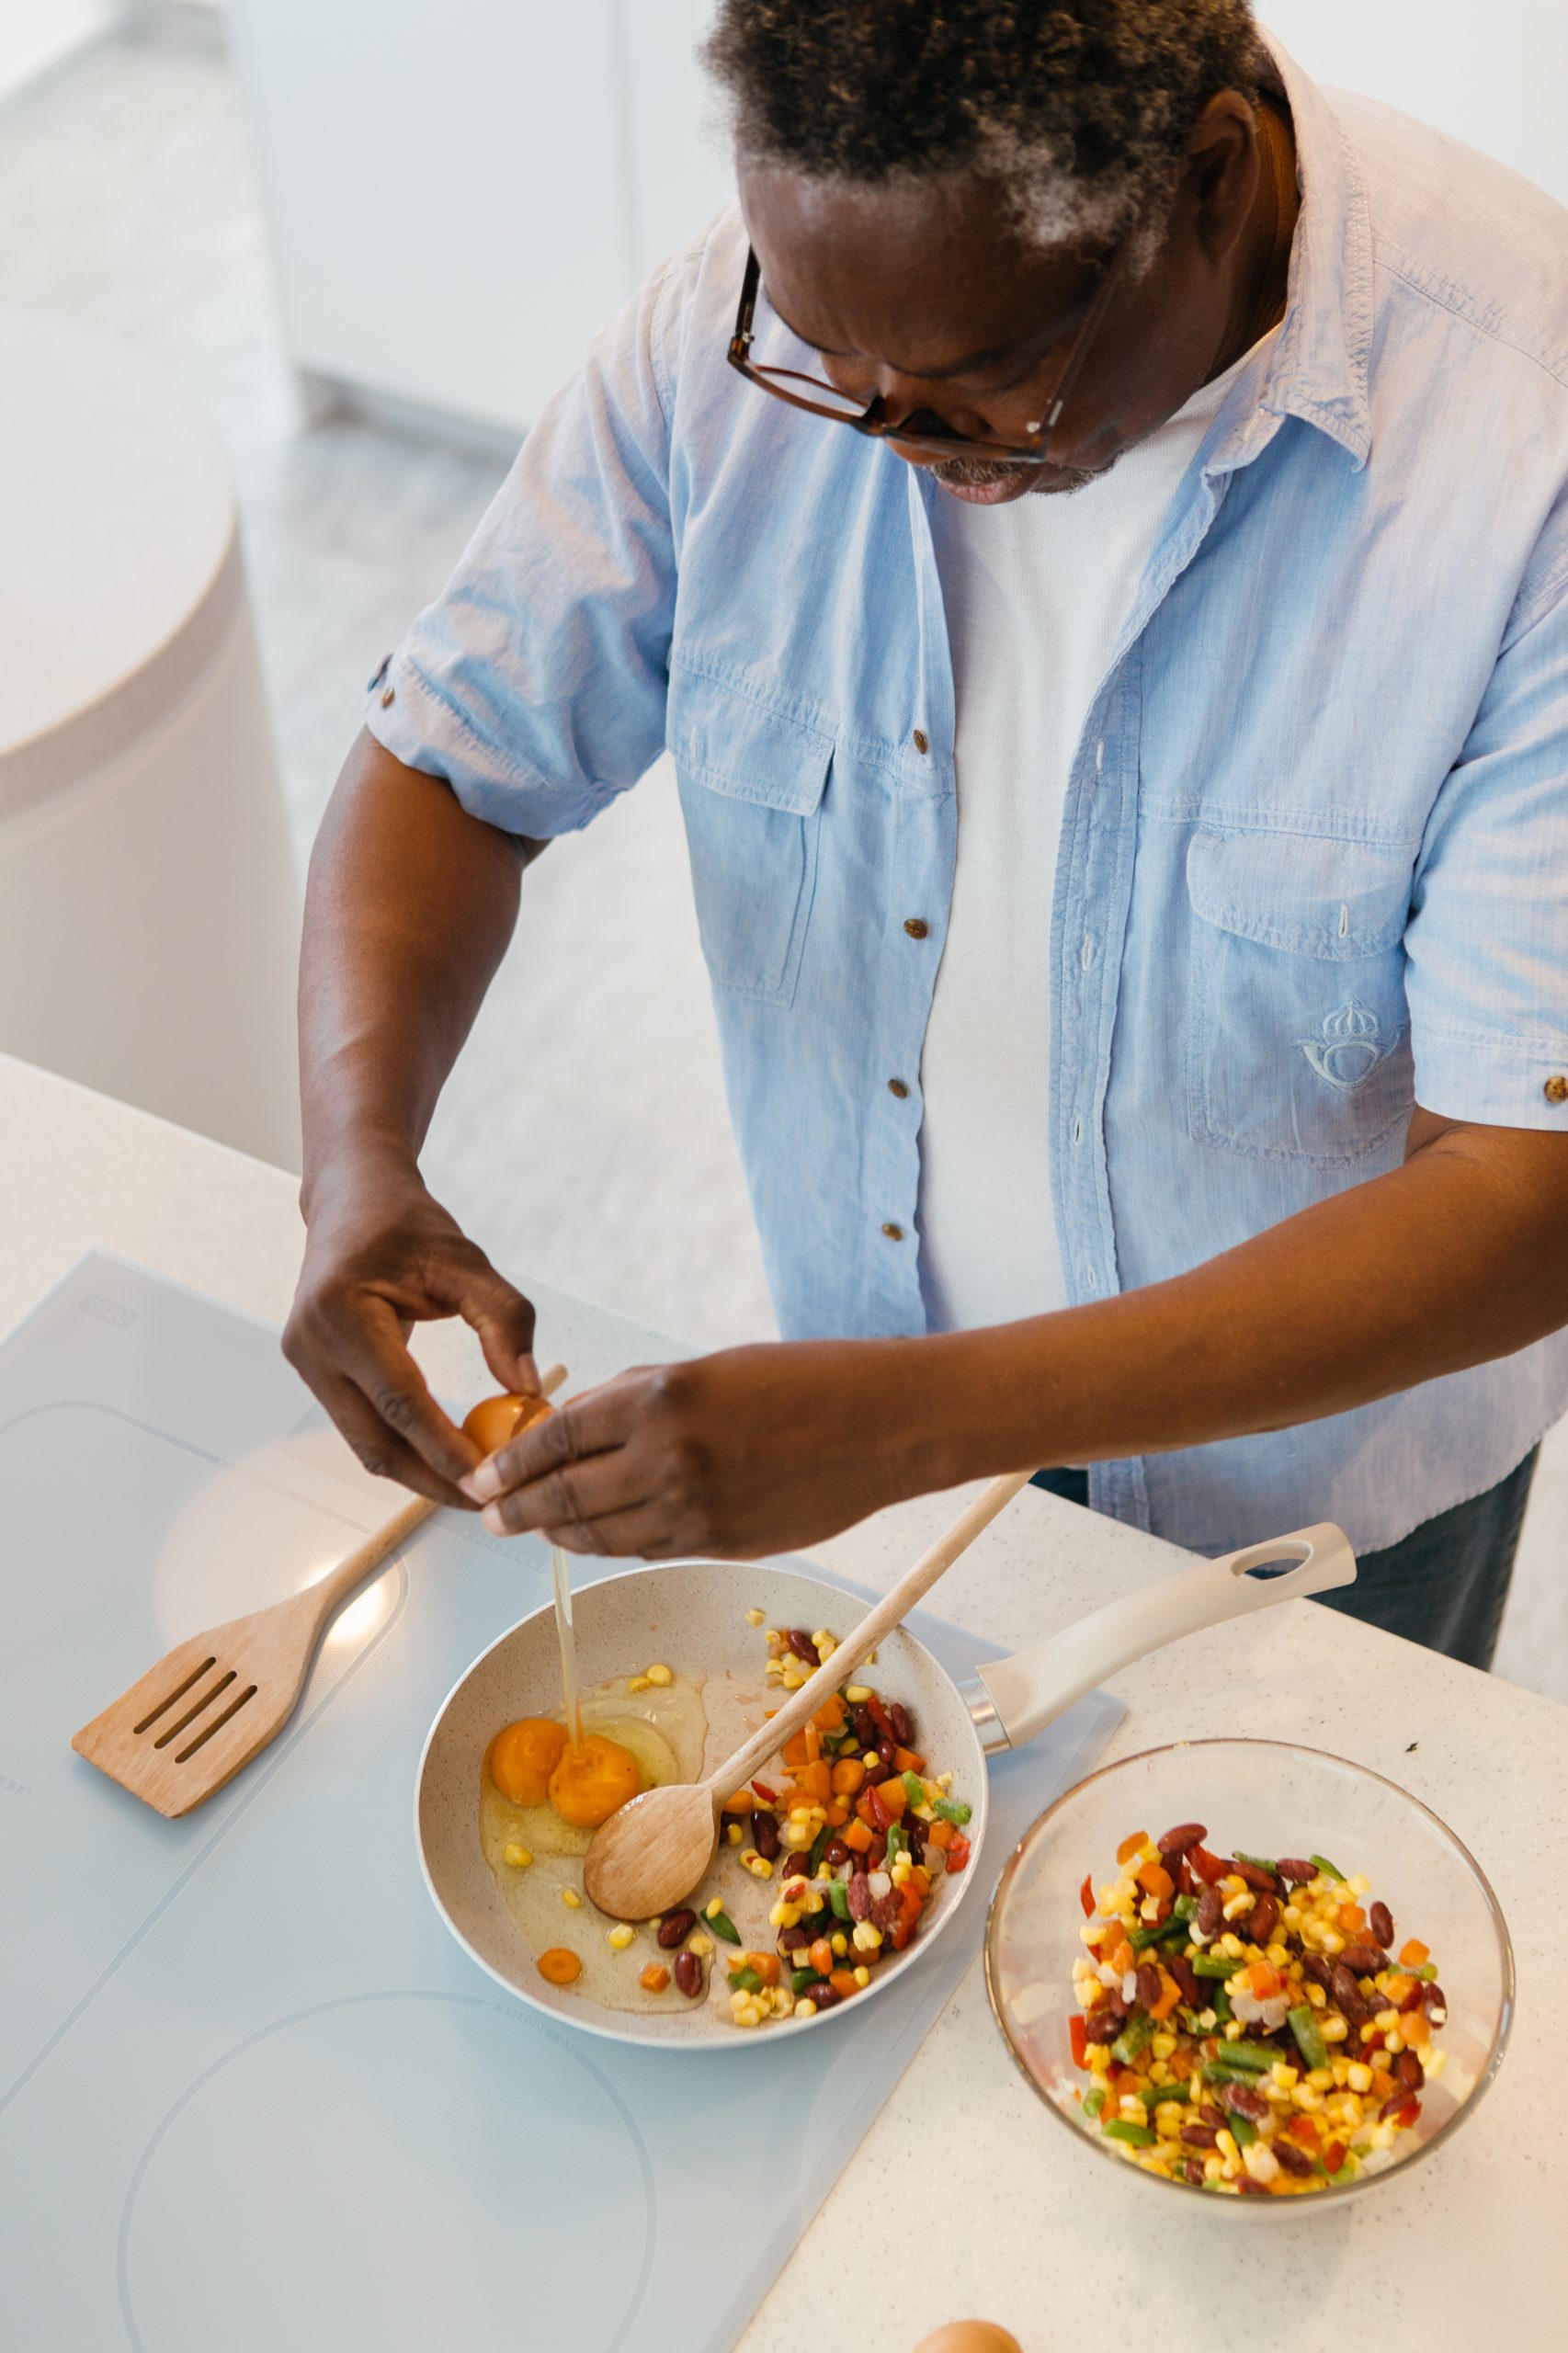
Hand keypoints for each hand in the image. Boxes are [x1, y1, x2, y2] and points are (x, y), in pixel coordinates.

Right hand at [284, 1149, 538, 1505]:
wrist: (352, 1201)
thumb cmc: (408, 1226)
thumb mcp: (467, 1262)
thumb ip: (503, 1320)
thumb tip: (527, 1390)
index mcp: (341, 1312)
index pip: (399, 1401)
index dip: (444, 1448)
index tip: (489, 1479)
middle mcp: (311, 1345)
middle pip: (374, 1441)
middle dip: (431, 1479)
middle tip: (487, 1501)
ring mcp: (306, 1364)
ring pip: (365, 1444)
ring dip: (418, 1471)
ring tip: (472, 1486)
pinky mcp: (316, 1374)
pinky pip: (361, 1426)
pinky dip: (403, 1447)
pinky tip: (446, 1457)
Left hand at [460, 1338, 940, 1558]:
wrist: (886, 1424)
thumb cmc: (803, 1380)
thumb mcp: (707, 1368)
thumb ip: (635, 1398)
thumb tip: (573, 1423)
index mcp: (660, 1400)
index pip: (556, 1438)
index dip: (509, 1463)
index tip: (481, 1476)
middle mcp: (668, 1459)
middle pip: (564, 1495)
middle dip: (516, 1508)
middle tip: (488, 1513)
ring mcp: (695, 1510)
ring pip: (600, 1533)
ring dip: (558, 1532)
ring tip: (533, 1527)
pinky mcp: (721, 1544)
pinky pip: (646, 1548)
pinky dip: (611, 1542)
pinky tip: (595, 1534)